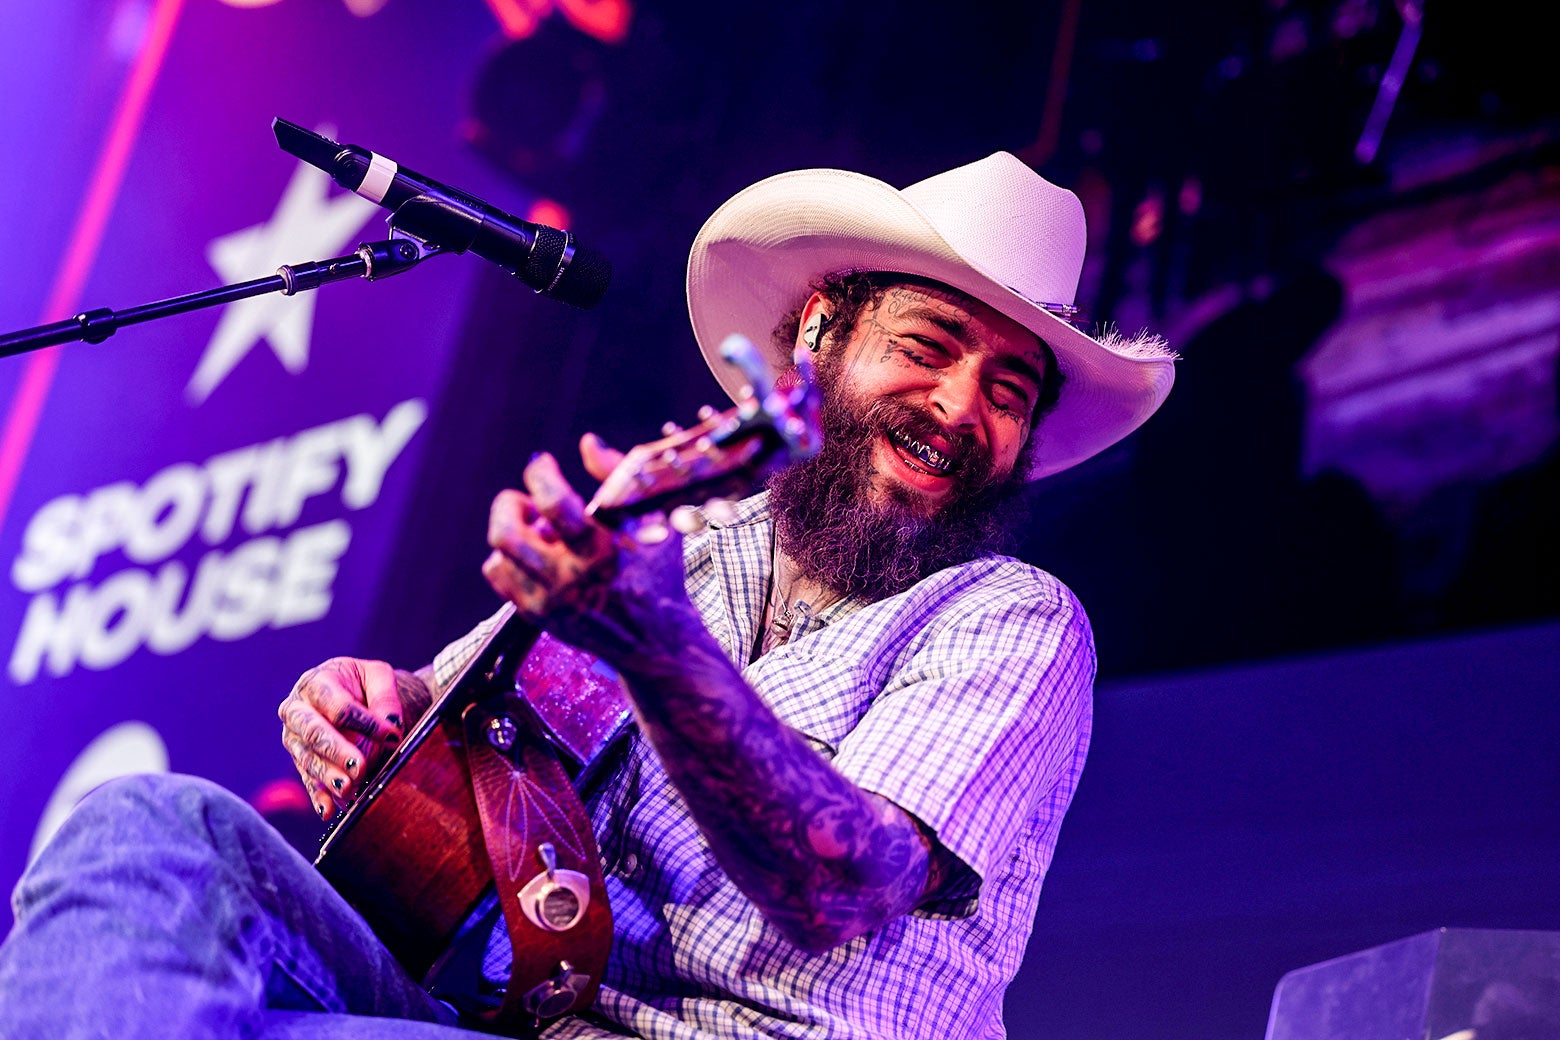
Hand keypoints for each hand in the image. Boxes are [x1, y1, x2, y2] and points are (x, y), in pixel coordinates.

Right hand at [278, 658, 428, 816]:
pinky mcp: (299, 758)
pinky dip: (318, 795)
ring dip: (328, 775)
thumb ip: (385, 697)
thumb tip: (391, 725)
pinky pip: (306, 778)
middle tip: (359, 766)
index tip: (391, 735)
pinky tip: (328, 810)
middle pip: (313, 731)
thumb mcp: (378, 677)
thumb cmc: (364, 684)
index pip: (338, 705)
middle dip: (337, 751)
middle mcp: (297, 709)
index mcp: (315, 682)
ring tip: (348, 789)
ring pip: (307, 757)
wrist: (353, 694)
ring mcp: (294, 736)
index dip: (365, 721)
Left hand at [482, 434, 697, 666]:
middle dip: (509, 505)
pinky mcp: (537, 616)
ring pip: (499, 553)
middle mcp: (570, 580)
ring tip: (540, 529)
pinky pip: (499, 574)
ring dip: (516, 531)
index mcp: (603, 552)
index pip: (554, 504)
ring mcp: (549, 602)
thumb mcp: (652, 520)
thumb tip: (587, 442)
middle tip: (527, 501)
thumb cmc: (658, 571)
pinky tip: (537, 553)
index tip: (543, 464)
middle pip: (506, 533)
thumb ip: (619, 476)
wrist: (656, 639)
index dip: (540, 474)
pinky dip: (511, 556)